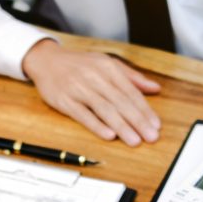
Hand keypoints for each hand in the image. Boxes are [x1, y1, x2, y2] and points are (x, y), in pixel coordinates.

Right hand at [22, 39, 160, 145]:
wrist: (47, 60)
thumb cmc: (80, 64)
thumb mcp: (106, 63)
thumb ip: (131, 77)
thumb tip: (155, 88)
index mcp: (108, 68)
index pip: (131, 91)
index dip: (145, 110)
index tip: (156, 125)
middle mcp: (94, 77)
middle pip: (120, 102)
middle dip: (137, 121)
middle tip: (151, 137)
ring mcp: (79, 89)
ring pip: (104, 109)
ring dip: (121, 126)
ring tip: (134, 140)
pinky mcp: (64, 101)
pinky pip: (83, 115)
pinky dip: (96, 125)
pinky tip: (109, 135)